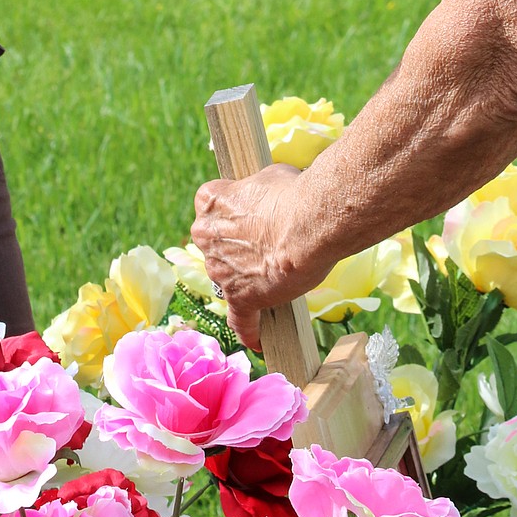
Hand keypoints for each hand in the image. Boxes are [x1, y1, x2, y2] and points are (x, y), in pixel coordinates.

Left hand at [192, 163, 333, 348]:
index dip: (231, 211)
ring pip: (227, 279)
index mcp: (210, 202)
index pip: (209, 205)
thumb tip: (268, 196)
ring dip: (245, 281)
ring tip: (274, 281)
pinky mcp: (241, 299)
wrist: (310, 222)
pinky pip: (241, 320)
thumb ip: (258, 191)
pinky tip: (258, 339)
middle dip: (236, 247)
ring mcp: (221, 270)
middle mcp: (206, 236)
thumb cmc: (294, 193)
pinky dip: (250, 330)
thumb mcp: (269, 177)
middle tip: (265, 247)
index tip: (247, 215)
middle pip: (216, 245)